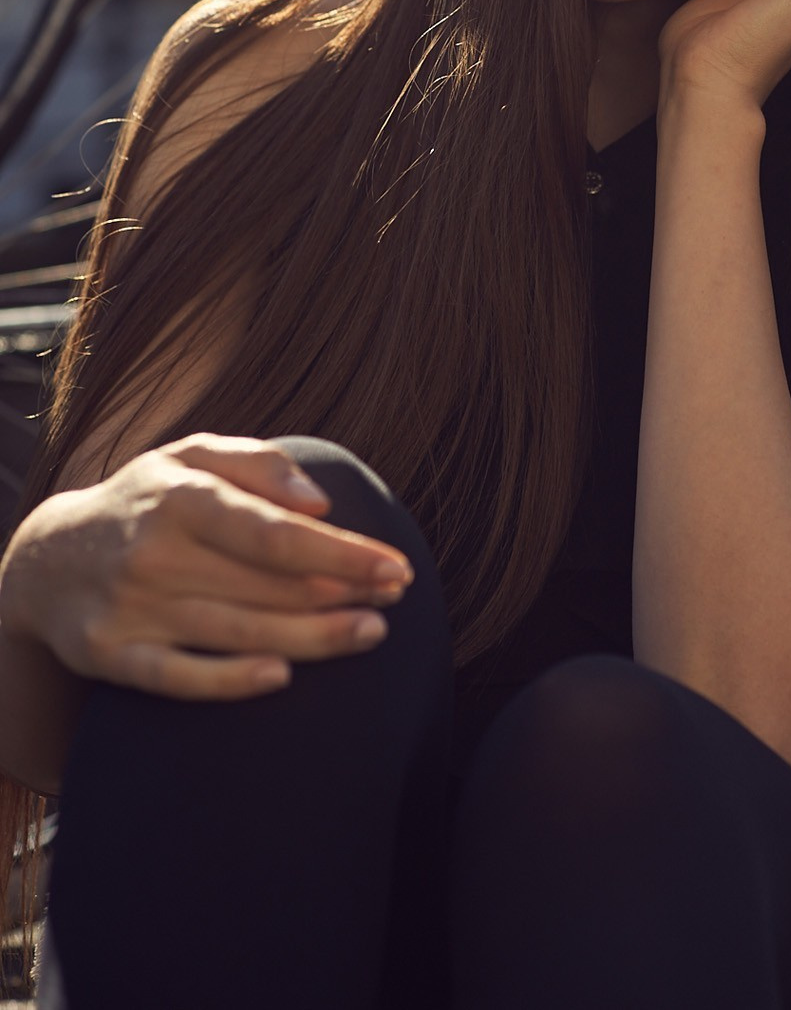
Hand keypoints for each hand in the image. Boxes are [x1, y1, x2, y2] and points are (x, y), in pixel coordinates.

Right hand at [0, 434, 415, 699]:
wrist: (45, 559)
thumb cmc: (144, 502)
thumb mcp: (190, 457)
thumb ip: (258, 463)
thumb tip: (319, 500)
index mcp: (181, 497)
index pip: (275, 532)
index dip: (341, 552)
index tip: (393, 565)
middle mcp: (155, 552)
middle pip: (267, 584)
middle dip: (342, 592)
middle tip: (396, 597)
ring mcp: (132, 608)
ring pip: (237, 630)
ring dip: (313, 637)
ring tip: (371, 633)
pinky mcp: (111, 657)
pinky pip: (178, 677)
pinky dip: (230, 680)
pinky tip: (282, 676)